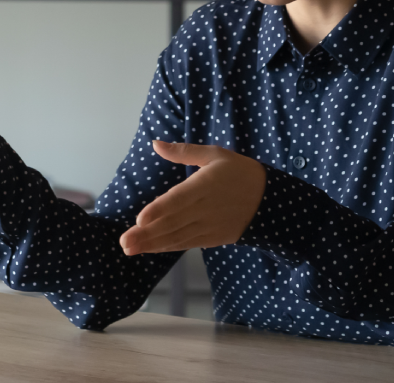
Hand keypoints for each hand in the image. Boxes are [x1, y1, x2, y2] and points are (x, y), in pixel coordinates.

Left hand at [119, 141, 266, 254]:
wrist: (270, 199)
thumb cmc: (238, 172)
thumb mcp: (215, 154)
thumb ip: (183, 151)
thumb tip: (155, 144)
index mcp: (205, 186)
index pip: (178, 200)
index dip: (159, 210)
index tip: (139, 219)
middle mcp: (205, 209)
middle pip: (173, 223)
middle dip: (147, 234)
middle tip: (124, 243)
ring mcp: (209, 226)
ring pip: (177, 237)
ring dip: (152, 244)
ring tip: (129, 249)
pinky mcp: (213, 238)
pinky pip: (186, 243)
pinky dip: (167, 247)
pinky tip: (149, 248)